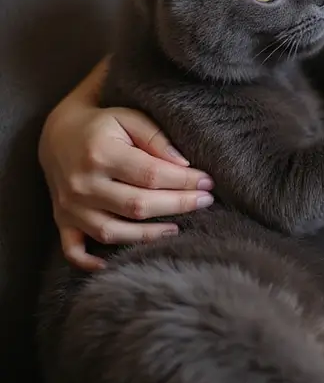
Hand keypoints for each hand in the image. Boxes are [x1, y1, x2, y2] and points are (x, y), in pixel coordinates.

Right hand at [39, 61, 213, 271]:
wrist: (58, 134)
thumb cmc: (103, 125)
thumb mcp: (129, 118)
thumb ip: (156, 138)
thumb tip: (184, 165)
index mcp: (100, 153)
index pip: (151, 175)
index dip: (183, 182)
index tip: (207, 182)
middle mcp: (83, 184)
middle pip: (137, 206)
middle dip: (177, 205)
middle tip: (205, 202)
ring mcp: (70, 207)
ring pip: (112, 232)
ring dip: (148, 235)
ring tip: (177, 228)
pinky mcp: (62, 221)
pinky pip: (74, 250)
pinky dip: (91, 263)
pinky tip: (116, 264)